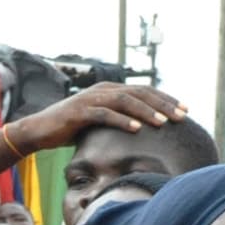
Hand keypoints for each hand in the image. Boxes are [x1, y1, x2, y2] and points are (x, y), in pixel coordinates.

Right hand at [0, 83, 188, 160]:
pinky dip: (120, 120)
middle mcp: (103, 90)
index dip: (166, 99)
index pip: (144, 91)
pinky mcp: (79, 111)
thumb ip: (119, 122)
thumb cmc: (71, 129)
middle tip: (182, 116)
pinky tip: (135, 128)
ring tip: (163, 122)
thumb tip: (144, 134)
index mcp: (110, 90)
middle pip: (139, 93)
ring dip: (146, 111)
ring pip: (124, 100)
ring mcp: (90, 99)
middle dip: (163, 104)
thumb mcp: (100, 124)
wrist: (39, 130)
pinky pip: (103, 114)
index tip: (185, 110)